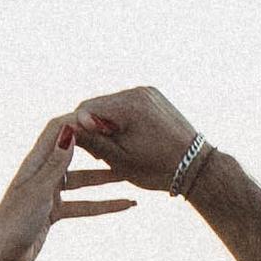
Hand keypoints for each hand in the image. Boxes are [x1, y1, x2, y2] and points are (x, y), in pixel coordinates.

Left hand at [0, 116, 135, 260]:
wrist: (0, 257)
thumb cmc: (12, 223)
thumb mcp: (38, 192)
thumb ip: (56, 164)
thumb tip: (69, 130)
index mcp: (34, 163)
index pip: (56, 130)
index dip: (78, 121)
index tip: (104, 119)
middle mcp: (41, 173)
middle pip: (73, 152)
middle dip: (97, 147)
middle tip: (125, 141)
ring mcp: (49, 193)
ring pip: (83, 181)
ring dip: (105, 178)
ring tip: (131, 174)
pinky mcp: (54, 212)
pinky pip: (83, 205)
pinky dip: (103, 204)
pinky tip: (126, 205)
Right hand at [66, 84, 200, 196]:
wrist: (197, 168)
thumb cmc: (157, 168)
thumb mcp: (118, 159)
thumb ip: (91, 140)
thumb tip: (64, 126)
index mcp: (128, 105)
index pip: (86, 109)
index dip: (80, 130)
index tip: (87, 152)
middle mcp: (138, 92)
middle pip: (99, 105)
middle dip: (94, 127)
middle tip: (100, 154)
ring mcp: (149, 92)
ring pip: (112, 105)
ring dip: (107, 124)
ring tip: (116, 149)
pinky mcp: (155, 97)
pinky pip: (128, 105)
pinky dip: (122, 120)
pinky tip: (129, 139)